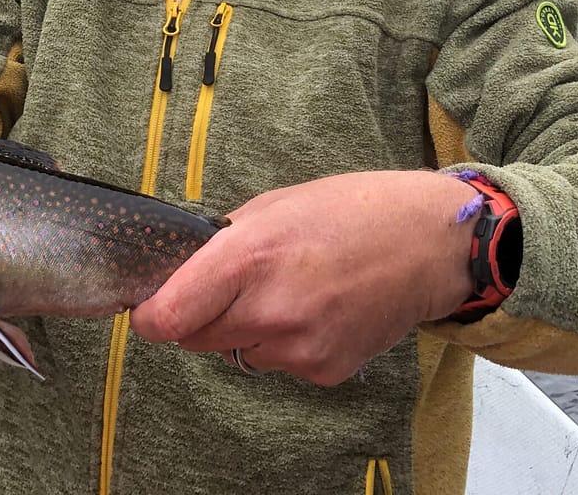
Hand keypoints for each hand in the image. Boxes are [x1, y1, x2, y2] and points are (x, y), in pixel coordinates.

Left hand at [128, 171, 478, 384]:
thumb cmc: (353, 210)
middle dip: (201, 316)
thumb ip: (225, 244)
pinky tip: (319, 310)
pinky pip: (281, 363)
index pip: (167, 317)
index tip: (148, 309)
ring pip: (239, 352)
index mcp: (247, 258)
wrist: (429, 243)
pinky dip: (288, 343)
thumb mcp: (274, 205)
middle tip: (233, 288)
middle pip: (196, 339)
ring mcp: (298, 347)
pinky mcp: (324, 371)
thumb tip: (186, 273)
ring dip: (248, 330)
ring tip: (291, 291)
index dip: (149, 316)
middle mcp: (268, 310)